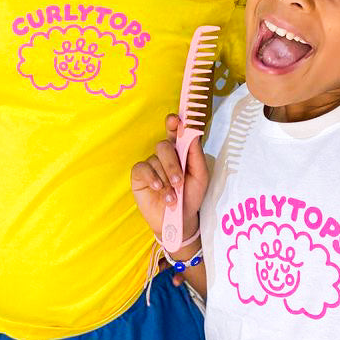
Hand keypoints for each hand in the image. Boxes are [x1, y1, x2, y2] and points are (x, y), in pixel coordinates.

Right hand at [131, 113, 209, 242]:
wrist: (179, 220)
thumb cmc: (191, 196)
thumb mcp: (200, 176)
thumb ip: (196, 154)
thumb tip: (192, 132)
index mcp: (180, 151)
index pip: (175, 131)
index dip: (174, 123)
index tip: (175, 119)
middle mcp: (164, 155)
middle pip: (164, 145)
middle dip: (172, 164)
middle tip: (179, 182)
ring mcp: (151, 164)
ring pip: (155, 159)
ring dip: (166, 179)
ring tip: (172, 197)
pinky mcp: (139, 175)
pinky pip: (143, 168)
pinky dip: (152, 178)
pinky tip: (158, 189)